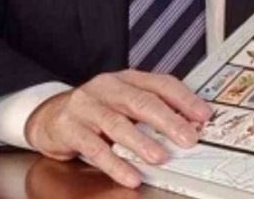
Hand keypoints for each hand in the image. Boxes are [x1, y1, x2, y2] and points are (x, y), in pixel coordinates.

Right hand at [23, 69, 211, 187]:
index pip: (159, 83)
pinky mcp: (70, 127)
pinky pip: (94, 147)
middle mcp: (106, 88)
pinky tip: (130, 174)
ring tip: (159, 157)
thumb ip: (152, 111)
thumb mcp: (124, 104)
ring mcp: (86, 106)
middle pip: (140, 101)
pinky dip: (114, 163)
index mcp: (125, 79)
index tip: (203, 115)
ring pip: (116, 122)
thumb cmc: (95, 111)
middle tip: (187, 137)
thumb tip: (188, 127)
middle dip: (166, 120)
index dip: (183, 99)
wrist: (50, 116)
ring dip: (140, 141)